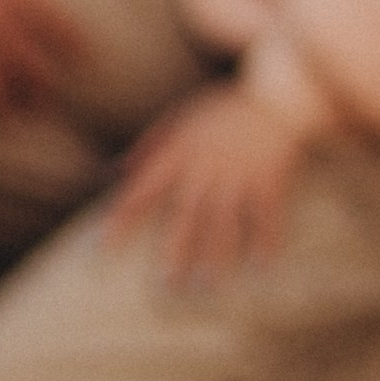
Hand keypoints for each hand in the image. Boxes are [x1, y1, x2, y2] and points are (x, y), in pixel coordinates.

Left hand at [106, 82, 307, 284]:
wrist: (275, 94)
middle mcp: (208, 166)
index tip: (104, 246)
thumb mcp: (180, 116)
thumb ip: (148, 145)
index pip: (145, 188)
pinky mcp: (270, 179)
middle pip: (187, 213)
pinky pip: (268, 215)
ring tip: (207, 286)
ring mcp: (241, 174)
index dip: (123, 217)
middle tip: (165, 285)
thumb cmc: (222, 108)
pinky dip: (267, 241)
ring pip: (226, 220)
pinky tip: (261, 268)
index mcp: (182, 151)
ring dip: (217, 255)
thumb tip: (115, 172)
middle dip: (176, 249)